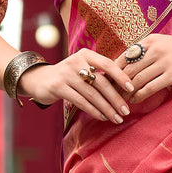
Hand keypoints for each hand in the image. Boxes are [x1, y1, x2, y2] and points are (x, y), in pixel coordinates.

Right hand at [20, 51, 134, 122]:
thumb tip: (125, 88)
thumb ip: (99, 73)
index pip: (108, 64)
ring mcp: (66, 74)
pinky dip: (93, 110)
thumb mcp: (82, 68)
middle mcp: (76, 61)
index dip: (121, 76)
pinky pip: (80, 101)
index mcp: (86, 54)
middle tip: (126, 110)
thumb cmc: (69, 76)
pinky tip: (102, 117)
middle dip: (115, 98)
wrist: (39, 79)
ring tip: (116, 118)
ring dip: (106, 108)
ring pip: (92, 94)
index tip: (132, 89)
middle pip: (101, 82)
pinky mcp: (58, 87)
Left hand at [115, 36, 171, 103]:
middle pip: (128, 69)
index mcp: (151, 40)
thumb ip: (147, 52)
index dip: (114, 71)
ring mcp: (165, 61)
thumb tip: (127, 65)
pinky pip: (150, 87)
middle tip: (110, 95)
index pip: (125, 56)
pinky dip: (140, 96)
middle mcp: (155, 49)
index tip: (107, 82)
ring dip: (127, 92)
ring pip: (137, 79)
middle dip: (117, 84)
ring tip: (122, 100)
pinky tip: (135, 100)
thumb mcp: (164, 44)